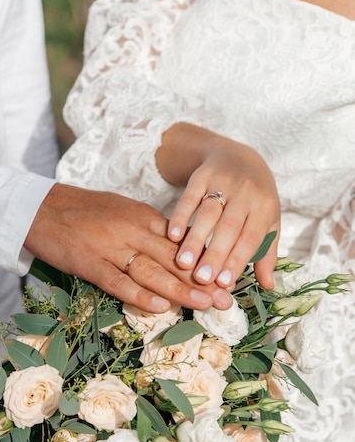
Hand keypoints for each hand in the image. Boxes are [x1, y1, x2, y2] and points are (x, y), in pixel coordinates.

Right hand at [24, 184, 232, 312]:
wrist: (41, 208)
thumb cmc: (85, 211)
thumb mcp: (123, 211)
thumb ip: (150, 229)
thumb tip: (178, 249)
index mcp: (142, 217)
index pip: (181, 242)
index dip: (204, 262)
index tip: (225, 278)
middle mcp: (131, 230)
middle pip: (172, 258)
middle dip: (201, 279)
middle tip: (226, 297)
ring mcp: (110, 247)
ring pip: (151, 271)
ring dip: (180, 289)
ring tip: (204, 305)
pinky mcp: (89, 263)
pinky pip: (118, 282)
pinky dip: (139, 295)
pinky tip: (160, 307)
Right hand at [156, 123, 280, 289]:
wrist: (239, 156)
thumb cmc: (255, 198)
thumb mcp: (268, 221)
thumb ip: (266, 253)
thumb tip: (268, 285)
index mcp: (265, 207)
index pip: (250, 238)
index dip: (237, 261)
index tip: (223, 284)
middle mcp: (246, 193)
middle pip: (229, 227)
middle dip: (214, 254)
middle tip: (201, 279)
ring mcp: (223, 181)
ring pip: (208, 213)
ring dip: (195, 239)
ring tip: (183, 263)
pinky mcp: (202, 175)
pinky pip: (190, 196)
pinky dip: (181, 216)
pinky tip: (173, 235)